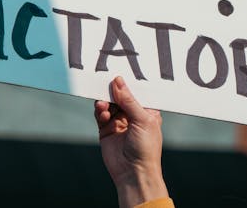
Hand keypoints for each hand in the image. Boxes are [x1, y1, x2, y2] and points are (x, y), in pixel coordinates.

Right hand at [95, 76, 168, 207]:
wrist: (133, 173)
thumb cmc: (146, 148)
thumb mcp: (142, 120)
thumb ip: (129, 100)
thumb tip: (118, 81)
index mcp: (147, 111)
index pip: (137, 91)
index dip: (128, 82)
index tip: (118, 71)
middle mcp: (132, 114)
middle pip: (120, 95)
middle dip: (113, 90)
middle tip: (105, 83)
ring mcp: (119, 122)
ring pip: (108, 103)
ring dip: (105, 101)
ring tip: (103, 104)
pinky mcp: (106, 129)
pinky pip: (100, 114)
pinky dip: (99, 111)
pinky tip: (101, 111)